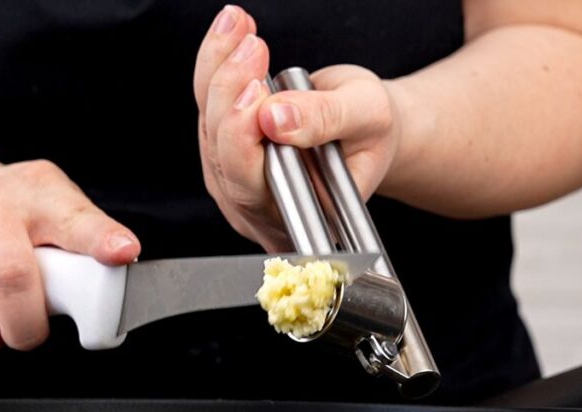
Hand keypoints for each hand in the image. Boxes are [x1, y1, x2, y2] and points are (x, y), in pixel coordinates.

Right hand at [0, 159, 139, 353]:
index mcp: (41, 194)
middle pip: (12, 278)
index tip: (122, 252)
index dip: (100, 238)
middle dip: (25, 328)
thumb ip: (86, 241)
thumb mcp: (54, 207)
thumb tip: (122, 280)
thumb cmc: (10, 210)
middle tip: (28, 334)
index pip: (77, 218)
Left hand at [194, 5, 403, 251]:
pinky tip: (231, 30)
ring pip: (208, 123)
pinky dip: (215, 63)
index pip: (250, 185)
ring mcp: (234, 179)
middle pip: (221, 152)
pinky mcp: (224, 146)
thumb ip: (325, 119)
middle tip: (252, 48)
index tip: (258, 92)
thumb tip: (274, 117)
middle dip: (230, 92)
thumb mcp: (369, 117)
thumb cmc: (374, 133)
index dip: (243, 139)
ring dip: (219, 68)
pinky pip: (207, 104)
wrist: (366, 129)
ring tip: (239, 25)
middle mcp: (254, 207)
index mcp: (294, 216)